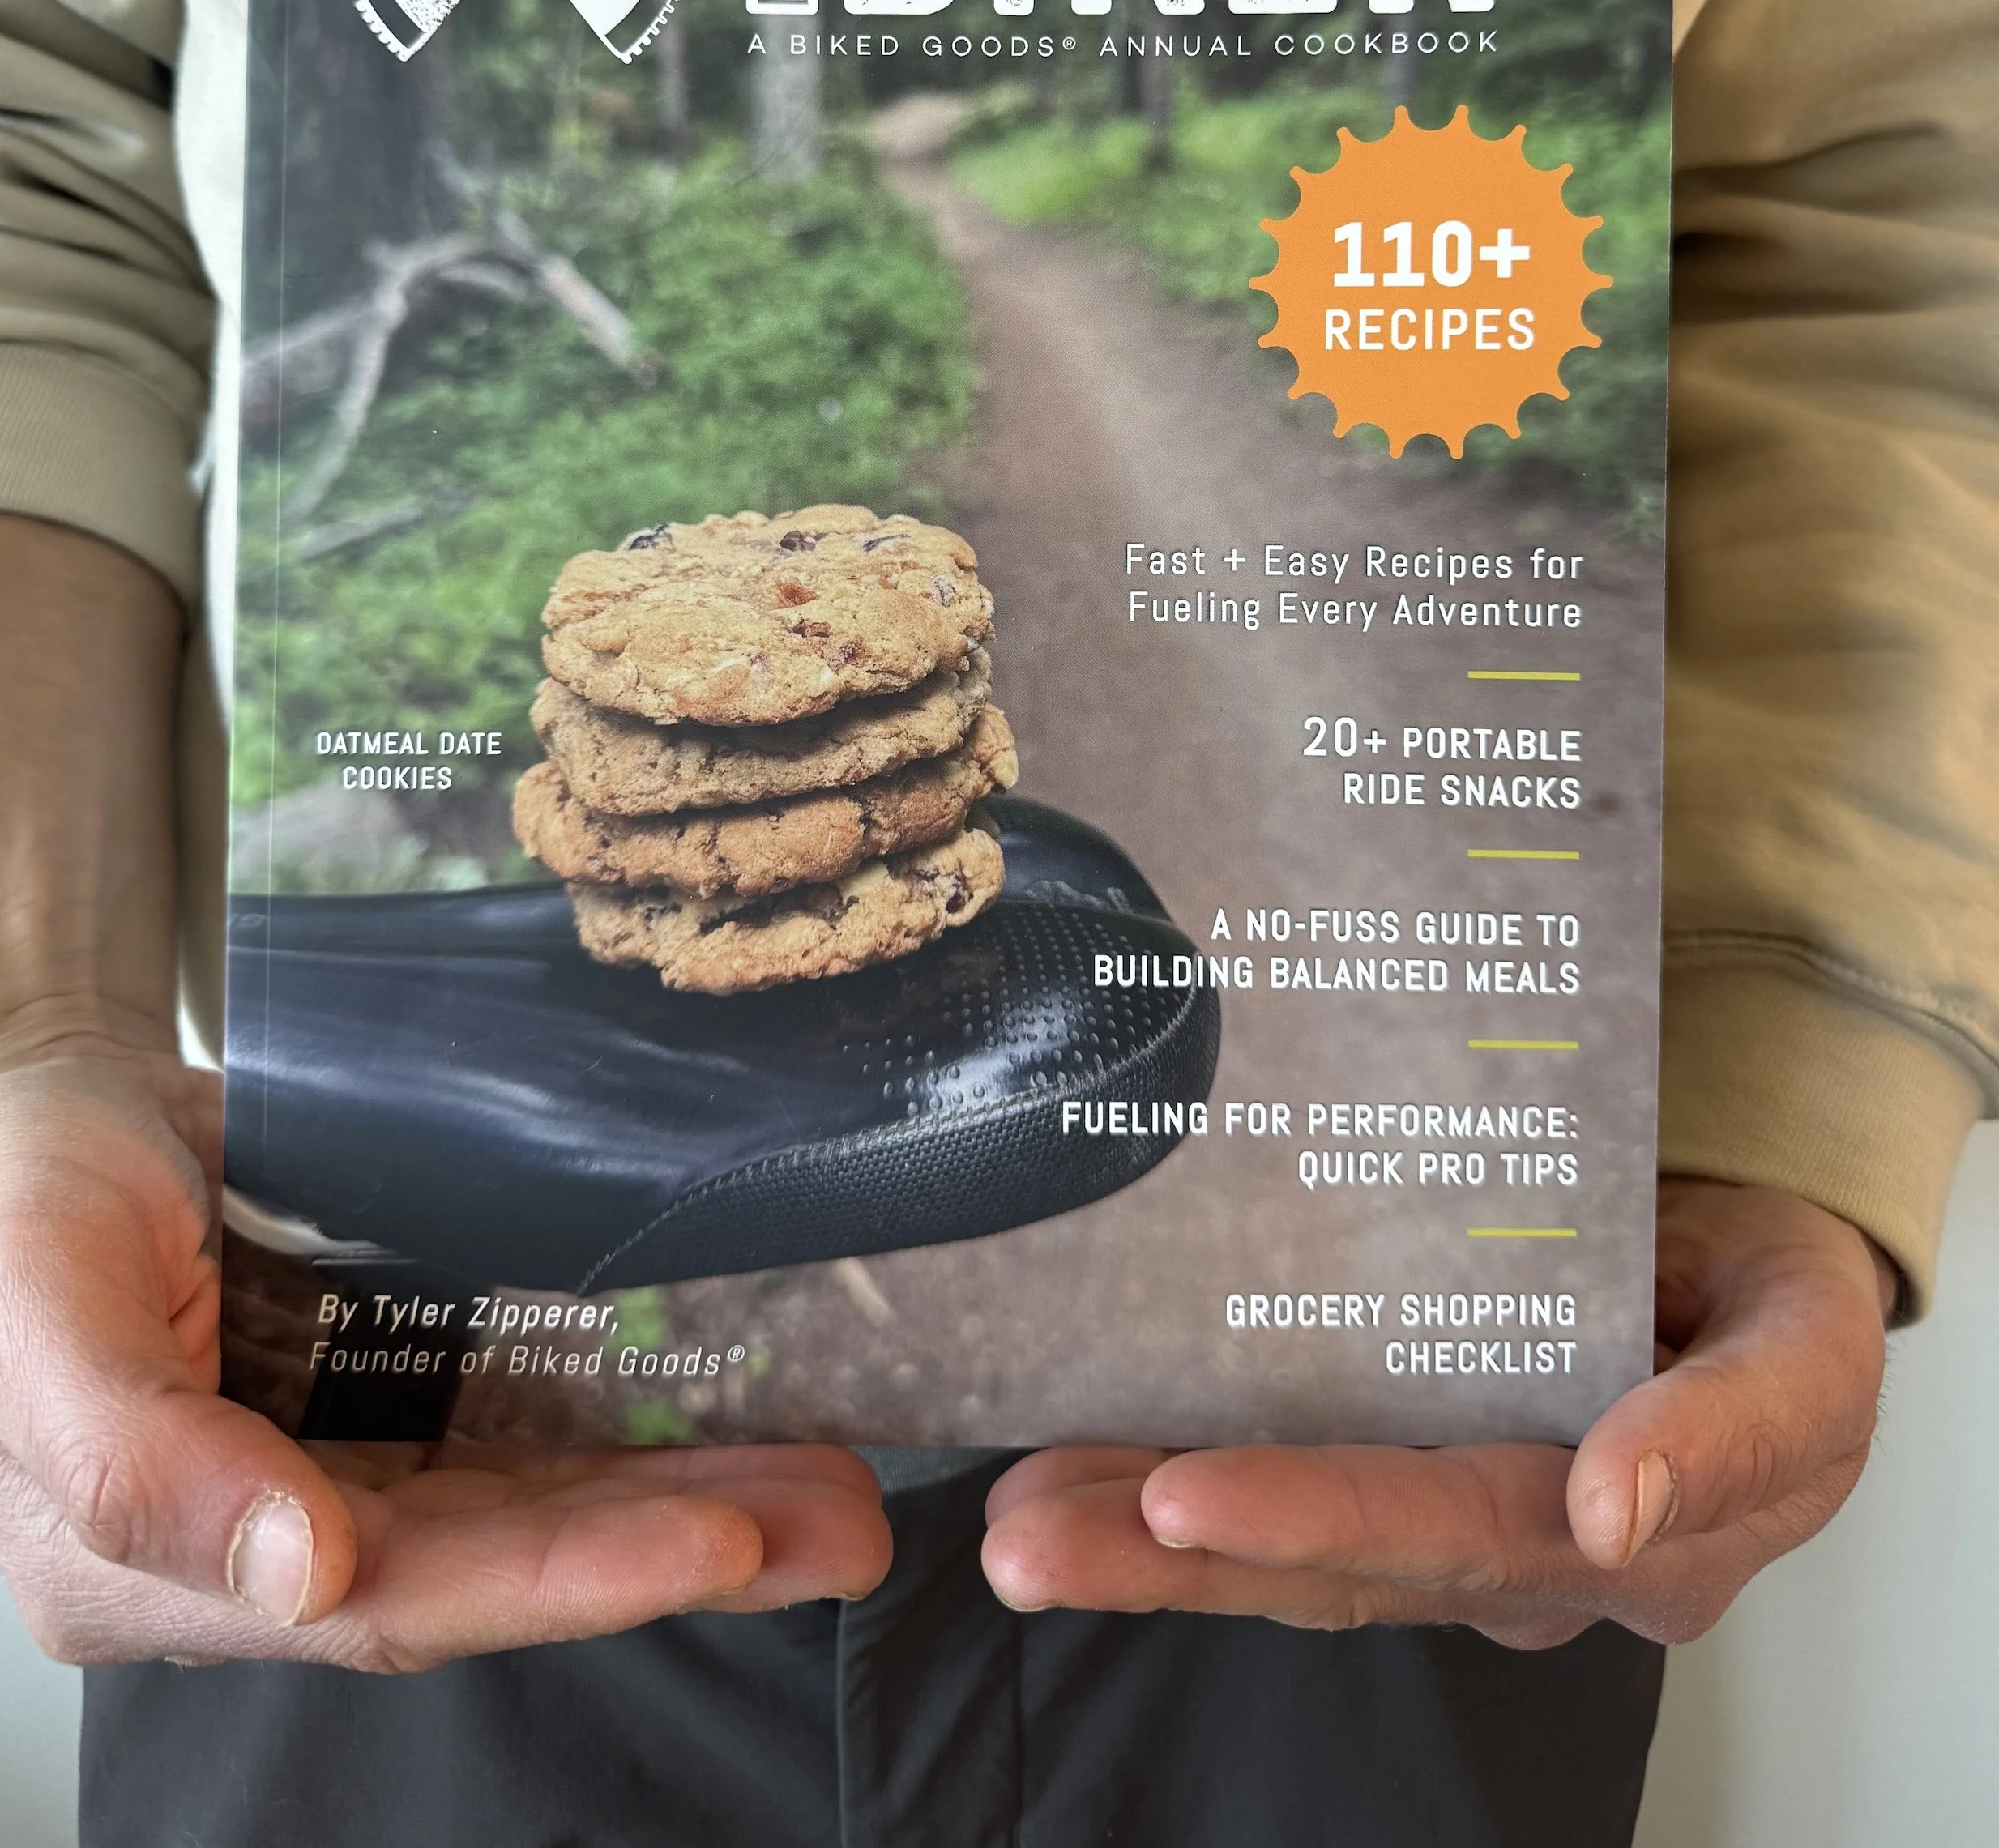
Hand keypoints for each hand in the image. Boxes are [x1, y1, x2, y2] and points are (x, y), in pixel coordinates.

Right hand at [0, 1051, 891, 1667]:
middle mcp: (272, 1540)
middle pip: (497, 1565)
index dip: (560, 1579)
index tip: (713, 1535)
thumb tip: (296, 1576)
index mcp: (164, 1566)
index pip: (393, 1597)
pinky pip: (526, 1416)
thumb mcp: (30, 1308)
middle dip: (673, 1546)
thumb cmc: (0, 1200)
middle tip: (837, 1517)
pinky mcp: (388, 1383)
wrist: (39, 1100)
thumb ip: (136, 1464)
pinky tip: (746, 1404)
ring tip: (839, 1478)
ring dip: (687, 1492)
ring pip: (534, 1501)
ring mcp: (337, 1461)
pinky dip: (635, 1416)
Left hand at [980, 1176, 1893, 1646]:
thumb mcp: (1808, 1347)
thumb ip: (1731, 1425)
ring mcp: (1442, 1511)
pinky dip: (1155, 1489)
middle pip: (1330, 1560)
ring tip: (1011, 1520)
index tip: (1189, 1504)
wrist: (1751, 1260)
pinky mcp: (1390, 1459)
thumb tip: (1614, 1501)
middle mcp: (1512, 1545)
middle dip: (1170, 1547)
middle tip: (1036, 1529)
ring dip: (1133, 1541)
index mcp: (1622, 1526)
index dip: (1323, 1519)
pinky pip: (1272, 1489)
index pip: (1453, 1525)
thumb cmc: (1773, 1294)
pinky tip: (1056, 1466)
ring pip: (1280, 1546)